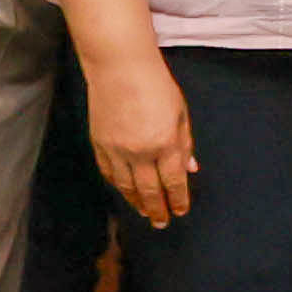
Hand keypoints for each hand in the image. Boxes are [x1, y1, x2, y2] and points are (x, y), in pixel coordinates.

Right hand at [87, 51, 198, 228]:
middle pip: (150, 191)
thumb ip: (185, 143)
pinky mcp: (100, 145)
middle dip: (157, 209)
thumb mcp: (181, 112)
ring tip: (145, 213)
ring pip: (127, 187)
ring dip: (136, 202)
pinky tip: (124, 192)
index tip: (181, 211)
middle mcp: (141, 151)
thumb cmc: (155, 85)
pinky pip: (110, 173)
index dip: (178, 199)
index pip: (173, 181)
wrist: (120, 69)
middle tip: (162, 223)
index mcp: (166, 142)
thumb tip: (191, 168)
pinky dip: (118, 186)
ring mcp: (117, 150)